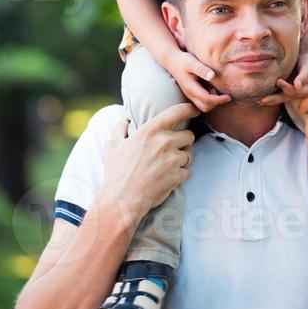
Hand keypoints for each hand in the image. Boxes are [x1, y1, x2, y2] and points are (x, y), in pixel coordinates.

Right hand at [98, 102, 199, 229]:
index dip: (189, 108)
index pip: (177, 112)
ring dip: (182, 159)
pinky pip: (188, 171)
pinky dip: (181, 175)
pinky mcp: (177, 175)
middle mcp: (164, 142)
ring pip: (189, 155)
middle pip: (189, 136)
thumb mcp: (112, 145)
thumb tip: (124, 121)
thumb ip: (120, 128)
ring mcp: (172, 159)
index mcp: (150, 130)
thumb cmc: (116, 172)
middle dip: (184, 142)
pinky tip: (168, 178)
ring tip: (168, 166)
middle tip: (173, 150)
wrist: (121, 199)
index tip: (195, 109)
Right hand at [169, 50, 230, 112]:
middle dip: (216, 103)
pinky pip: (202, 101)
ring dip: (213, 101)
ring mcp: (190, 95)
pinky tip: (213, 87)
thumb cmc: (183, 61)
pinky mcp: (192, 93)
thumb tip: (212, 76)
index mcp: (191, 88)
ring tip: (218, 89)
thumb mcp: (192, 62)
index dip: (219, 100)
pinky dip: (210, 98)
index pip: (207, 99)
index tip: (228, 96)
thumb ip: (202, 69)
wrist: (172, 61)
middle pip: (205, 107)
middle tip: (225, 94)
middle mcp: (190, 94)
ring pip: (203, 106)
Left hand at [255, 52, 307, 105]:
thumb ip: (303, 76)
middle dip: (274, 99)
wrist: (306, 59)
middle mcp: (298, 94)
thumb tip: (298, 86)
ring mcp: (291, 93)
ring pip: (280, 98)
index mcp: (306, 91)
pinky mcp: (285, 90)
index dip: (286, 87)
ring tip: (258, 101)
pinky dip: (269, 96)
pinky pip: (277, 94)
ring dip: (270, 100)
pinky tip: (259, 98)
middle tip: (262, 100)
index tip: (278, 80)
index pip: (294, 91)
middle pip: (285, 98)